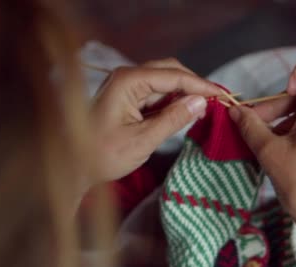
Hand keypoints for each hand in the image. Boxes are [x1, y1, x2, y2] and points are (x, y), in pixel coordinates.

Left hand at [89, 58, 220, 183]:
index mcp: (128, 82)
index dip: (200, 85)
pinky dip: (172, 101)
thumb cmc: (103, 155)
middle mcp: (126, 77)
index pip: (173, 76)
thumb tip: (201, 102)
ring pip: (164, 81)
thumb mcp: (143, 140)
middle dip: (194, 85)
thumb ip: (174, 119)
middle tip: (217, 100)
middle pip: (169, 71)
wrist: (73, 166)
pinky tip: (186, 112)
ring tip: (206, 107)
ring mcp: (125, 86)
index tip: (222, 95)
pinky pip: (155, 93)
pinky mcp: (126, 98)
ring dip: (184, 93)